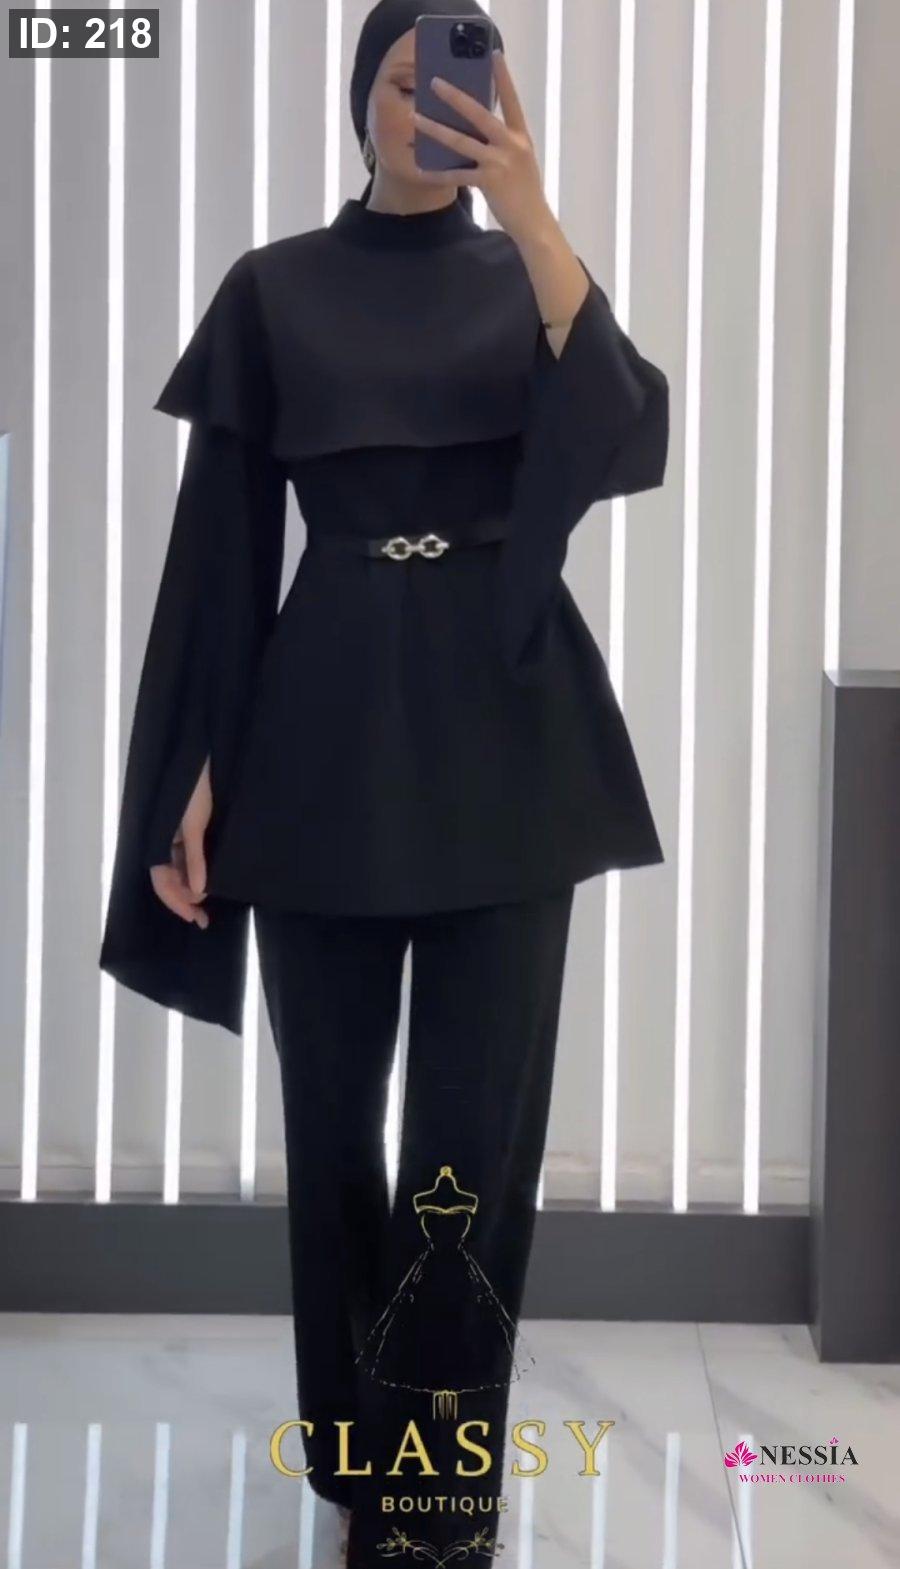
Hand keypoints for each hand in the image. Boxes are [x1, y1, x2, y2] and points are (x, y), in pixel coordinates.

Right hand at [150, 757, 211, 927]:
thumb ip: (194, 859)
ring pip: (180, 871)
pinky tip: (210, 882)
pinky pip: (189, 858)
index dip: (176, 903)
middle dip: (185, 900)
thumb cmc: (195, 789)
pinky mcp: (192, 829)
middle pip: (169, 880)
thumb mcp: (194, 826)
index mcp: (158, 841)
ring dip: (191, 889)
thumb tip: (198, 891)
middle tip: (203, 919)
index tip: (195, 918)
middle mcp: (164, 842)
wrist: (202, 758)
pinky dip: (198, 873)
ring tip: (208, 905)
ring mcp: (178, 837)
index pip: (161, 882)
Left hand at [411, 49, 555, 245]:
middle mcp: (511, 144)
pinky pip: (457, 175)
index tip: (494, 54)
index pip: (512, 100)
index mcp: (521, 136)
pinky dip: (438, 173)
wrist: (534, 222)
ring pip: (461, 141)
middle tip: (435, 82)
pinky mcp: (489, 182)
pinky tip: (422, 169)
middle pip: (479, 114)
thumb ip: (504, 143)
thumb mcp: (520, 160)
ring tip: (416, 118)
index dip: (503, 77)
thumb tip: (477, 130)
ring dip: (436, 129)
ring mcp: (500, 163)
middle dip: (455, 97)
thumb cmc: (524, 192)